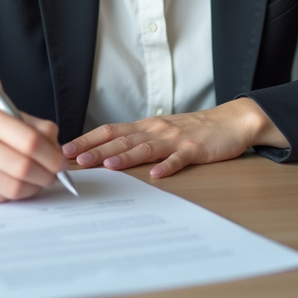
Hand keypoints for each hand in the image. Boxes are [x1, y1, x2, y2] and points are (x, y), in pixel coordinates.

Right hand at [0, 105, 66, 203]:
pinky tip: (17, 184)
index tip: (60, 161)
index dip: (51, 154)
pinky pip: (2, 197)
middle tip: (54, 175)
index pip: (29, 140)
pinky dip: (17, 194)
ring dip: (34, 186)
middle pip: (24, 166)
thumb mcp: (3, 115)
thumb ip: (34, 127)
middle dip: (47, 174)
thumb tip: (57, 149)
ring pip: (15, 186)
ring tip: (38, 180)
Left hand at [61, 98, 287, 178]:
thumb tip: (106, 152)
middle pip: (122, 139)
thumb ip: (138, 140)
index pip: (110, 130)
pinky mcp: (194, 149)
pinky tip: (157, 175)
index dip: (88, 139)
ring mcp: (175, 139)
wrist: (229, 122)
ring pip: (145, 148)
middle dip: (97, 150)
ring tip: (108, 165)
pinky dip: (167, 166)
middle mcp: (156, 130)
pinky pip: (179, 159)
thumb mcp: (161, 131)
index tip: (67, 150)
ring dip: (125, 156)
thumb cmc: (192, 129)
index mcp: (145, 126)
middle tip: (76, 161)